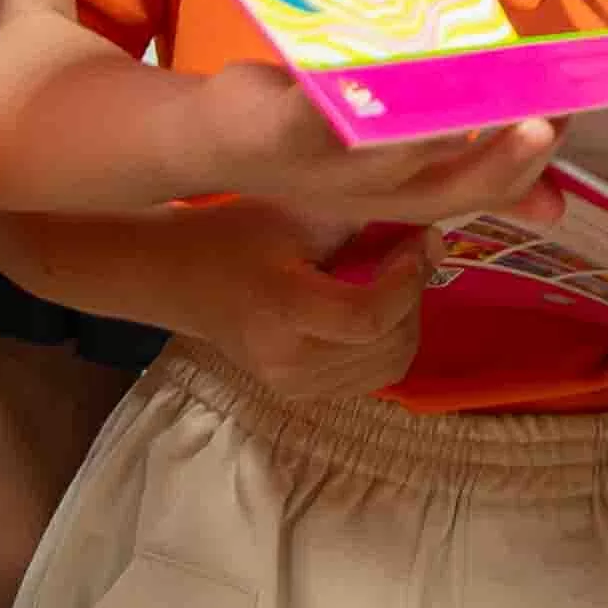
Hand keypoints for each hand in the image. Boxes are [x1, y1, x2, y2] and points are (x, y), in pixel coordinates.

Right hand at [155, 209, 432, 405]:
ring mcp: (295, 387)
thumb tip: (426, 231)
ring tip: (391, 277)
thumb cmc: (234, 234)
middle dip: (413, 295)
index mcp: (283, 312)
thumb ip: (363, 222)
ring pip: (389, 365)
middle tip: (411, 250)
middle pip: (388, 345)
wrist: (181, 278)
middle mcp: (291, 363)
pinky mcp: (301, 394)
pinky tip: (371, 304)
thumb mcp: (297, 213)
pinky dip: (386, 340)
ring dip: (405, 319)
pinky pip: (370, 375)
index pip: (368, 317)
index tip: (422, 236)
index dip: (409, 279)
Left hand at [168, 71, 557, 227]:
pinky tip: (376, 73)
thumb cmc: (317, 138)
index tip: (572, 120)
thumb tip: (559, 205)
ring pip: (392, 156)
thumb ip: (476, 175)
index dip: (530, 168)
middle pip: (450, 187)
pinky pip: (316, 117)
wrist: (210, 143)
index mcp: (407, 193)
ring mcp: (327, 164)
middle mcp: (375, 190)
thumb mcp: (398, 165)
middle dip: (501, 161)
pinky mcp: (279, 129)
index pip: (483, 191)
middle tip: (547, 123)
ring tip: (480, 100)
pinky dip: (343, 102)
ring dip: (434, 134)